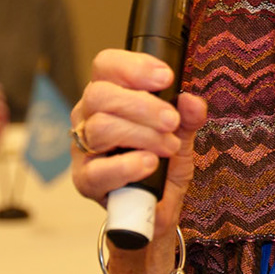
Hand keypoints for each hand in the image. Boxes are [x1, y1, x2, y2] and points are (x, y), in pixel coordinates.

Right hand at [70, 48, 207, 248]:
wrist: (157, 208)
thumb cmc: (162, 164)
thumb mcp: (181, 135)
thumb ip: (188, 117)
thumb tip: (191, 102)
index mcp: (108, 96)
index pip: (106, 66)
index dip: (133, 66)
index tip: (165, 77)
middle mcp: (88, 117)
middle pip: (100, 95)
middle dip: (142, 105)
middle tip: (171, 121)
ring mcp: (83, 149)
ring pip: (100, 128)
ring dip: (142, 135)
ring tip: (168, 147)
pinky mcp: (85, 180)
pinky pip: (97, 170)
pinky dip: (127, 166)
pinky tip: (149, 164)